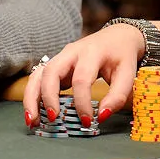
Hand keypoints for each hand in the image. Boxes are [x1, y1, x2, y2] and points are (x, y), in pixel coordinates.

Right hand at [22, 24, 144, 129]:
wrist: (117, 37)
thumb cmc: (121, 56)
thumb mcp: (128, 73)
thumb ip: (118, 95)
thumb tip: (102, 117)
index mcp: (92, 52)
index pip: (81, 79)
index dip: (82, 102)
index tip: (88, 121)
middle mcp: (72, 52)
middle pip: (51, 72)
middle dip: (49, 98)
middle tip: (53, 120)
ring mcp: (60, 57)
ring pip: (38, 75)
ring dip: (32, 98)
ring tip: (33, 122)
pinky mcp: (55, 65)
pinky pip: (37, 79)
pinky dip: (32, 96)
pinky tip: (35, 114)